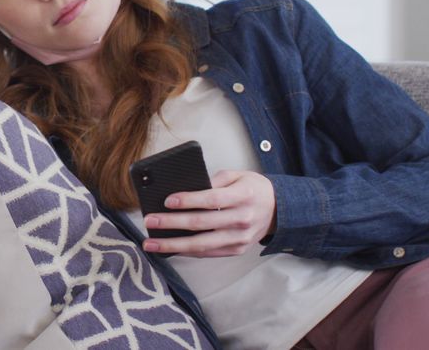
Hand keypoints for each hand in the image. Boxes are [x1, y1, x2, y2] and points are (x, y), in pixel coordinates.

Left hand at [142, 170, 276, 256]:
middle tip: (150, 221)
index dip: (188, 201)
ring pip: (202, 244)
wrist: (278, 210)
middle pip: (201, 224)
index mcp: (243, 196)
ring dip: (173, 245)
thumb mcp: (237, 175)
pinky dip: (187, 251)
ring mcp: (240, 238)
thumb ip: (214, 180)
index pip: (211, 199)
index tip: (167, 201)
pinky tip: (169, 248)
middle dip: (172, 223)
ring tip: (151, 243)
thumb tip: (186, 189)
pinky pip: (208, 253)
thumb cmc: (252, 189)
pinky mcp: (236, 250)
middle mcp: (242, 219)